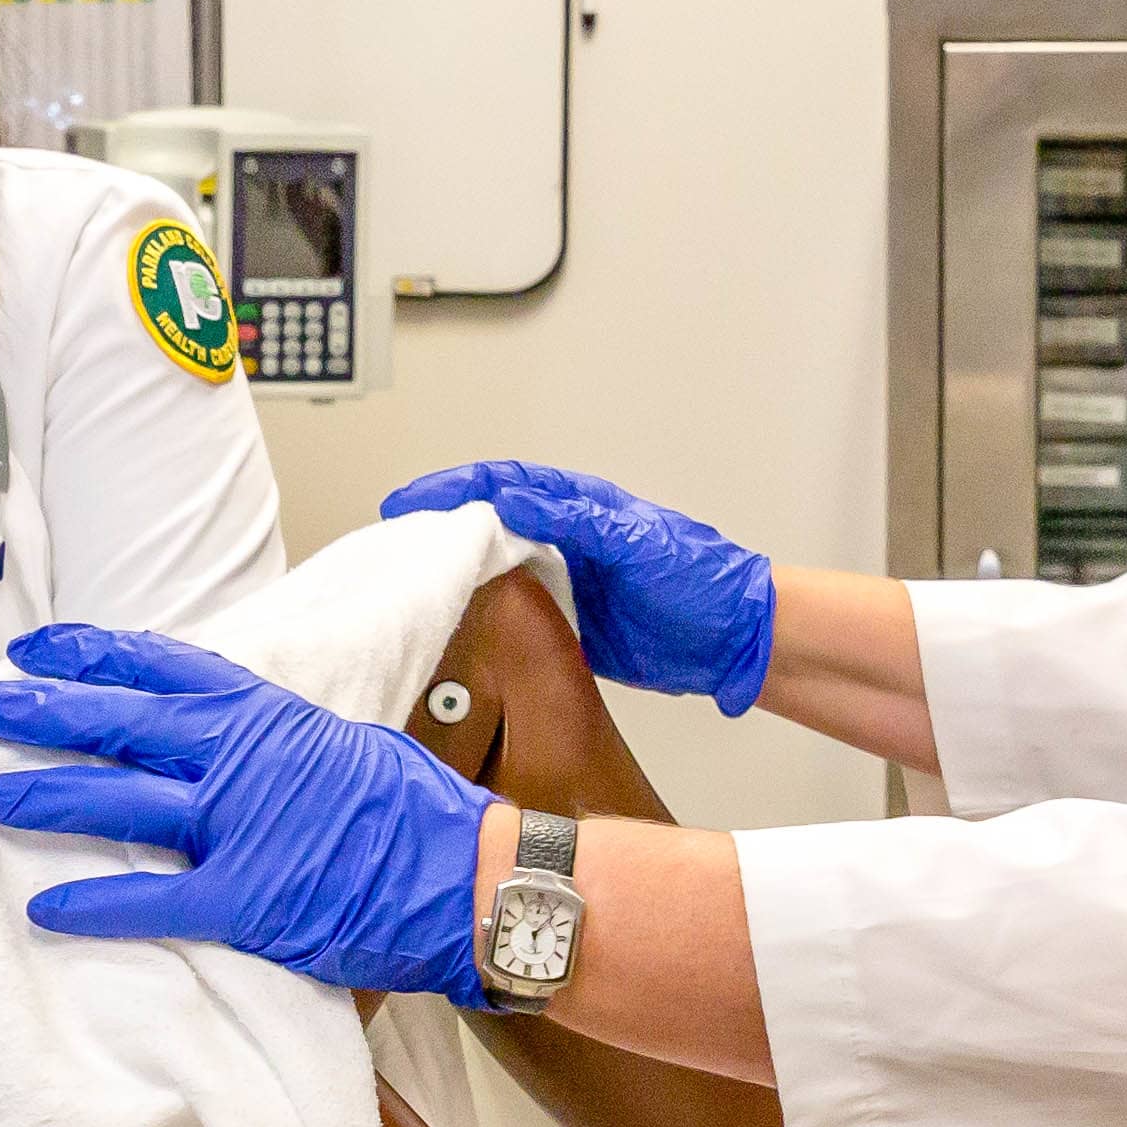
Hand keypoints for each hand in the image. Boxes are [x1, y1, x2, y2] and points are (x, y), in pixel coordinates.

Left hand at [0, 624, 491, 1004]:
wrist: (479, 880)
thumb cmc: (423, 819)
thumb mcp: (347, 749)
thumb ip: (280, 744)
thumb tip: (235, 744)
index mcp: (268, 715)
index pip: (163, 666)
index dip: (92, 654)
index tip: (35, 647)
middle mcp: (244, 759)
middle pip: (120, 723)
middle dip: (41, 710)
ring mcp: (242, 827)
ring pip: (119, 802)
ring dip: (45, 795)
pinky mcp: (248, 900)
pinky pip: (154, 898)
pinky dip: (94, 903)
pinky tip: (43, 907)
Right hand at [378, 460, 774, 713]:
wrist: (732, 640)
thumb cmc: (700, 580)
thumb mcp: (632, 541)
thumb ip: (571, 518)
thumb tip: (507, 498)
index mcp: (580, 508)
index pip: (502, 486)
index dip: (451, 489)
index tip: (408, 502)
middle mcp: (568, 539)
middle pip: (488, 523)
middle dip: (438, 525)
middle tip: (393, 536)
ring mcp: (568, 580)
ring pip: (496, 566)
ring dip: (454, 569)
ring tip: (409, 576)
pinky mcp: (570, 621)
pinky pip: (514, 610)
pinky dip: (481, 611)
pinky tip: (455, 621)